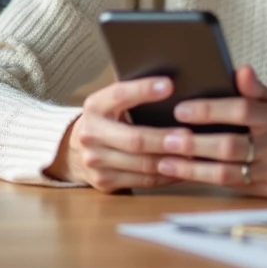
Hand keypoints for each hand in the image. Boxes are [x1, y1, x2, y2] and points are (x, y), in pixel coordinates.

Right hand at [45, 76, 186, 192]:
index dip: (144, 90)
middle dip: (164, 139)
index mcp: (95, 106)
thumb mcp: (111, 102)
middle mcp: (91, 134)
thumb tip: (173, 88)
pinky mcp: (105, 182)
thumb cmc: (107, 119)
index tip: (169, 85)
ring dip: (171, 160)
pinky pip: (143, 181)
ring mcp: (96, 161)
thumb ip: (134, 96)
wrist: (73, 150)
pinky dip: (167, 176)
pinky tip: (184, 169)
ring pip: (141, 164)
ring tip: (194, 153)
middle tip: (190, 135)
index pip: (120, 94)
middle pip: (134, 139)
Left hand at [156, 65, 266, 198]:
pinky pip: (232, 187)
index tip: (181, 110)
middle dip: (194, 143)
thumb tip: (240, 70)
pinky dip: (205, 180)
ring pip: (227, 172)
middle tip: (166, 138)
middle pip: (230, 145)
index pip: (241, 111)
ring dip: (193, 168)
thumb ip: (256, 89)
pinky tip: (185, 174)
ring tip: (166, 161)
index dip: (210, 110)